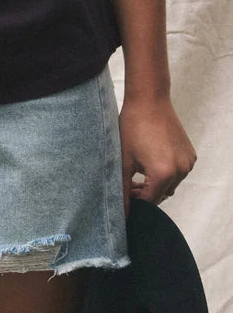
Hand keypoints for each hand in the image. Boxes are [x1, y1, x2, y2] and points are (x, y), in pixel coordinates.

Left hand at [118, 94, 197, 218]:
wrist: (149, 99)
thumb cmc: (133, 127)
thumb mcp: (124, 159)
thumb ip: (123, 189)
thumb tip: (122, 213)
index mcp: (164, 174)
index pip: (150, 201)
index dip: (136, 201)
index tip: (125, 196)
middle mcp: (180, 171)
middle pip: (161, 194)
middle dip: (145, 193)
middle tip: (129, 184)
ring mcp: (188, 163)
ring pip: (170, 184)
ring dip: (156, 182)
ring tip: (139, 171)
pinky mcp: (190, 155)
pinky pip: (178, 172)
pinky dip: (166, 171)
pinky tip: (152, 159)